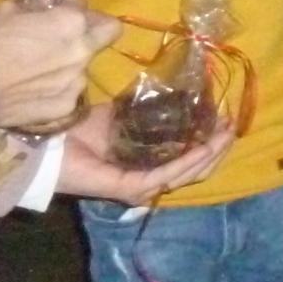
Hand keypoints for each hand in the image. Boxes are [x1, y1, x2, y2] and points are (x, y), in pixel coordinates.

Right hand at [0, 0, 120, 129]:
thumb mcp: (7, 11)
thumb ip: (32, 7)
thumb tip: (38, 6)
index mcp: (72, 22)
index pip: (88, 10)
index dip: (75, 11)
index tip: (61, 15)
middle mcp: (83, 50)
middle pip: (109, 34)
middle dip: (97, 31)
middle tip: (72, 37)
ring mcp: (78, 80)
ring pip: (84, 67)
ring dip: (70, 65)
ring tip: (42, 72)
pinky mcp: (68, 106)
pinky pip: (69, 93)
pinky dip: (57, 91)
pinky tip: (36, 92)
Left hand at [58, 102, 235, 202]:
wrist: (50, 145)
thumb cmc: (80, 132)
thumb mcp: (123, 117)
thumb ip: (146, 113)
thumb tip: (177, 94)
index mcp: (146, 167)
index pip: (188, 162)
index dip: (211, 142)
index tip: (227, 120)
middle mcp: (147, 182)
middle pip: (195, 170)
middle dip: (218, 148)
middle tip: (232, 125)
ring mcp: (139, 187)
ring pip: (187, 174)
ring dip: (210, 153)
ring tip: (226, 133)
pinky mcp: (129, 187)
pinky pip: (166, 174)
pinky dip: (188, 161)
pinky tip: (204, 146)